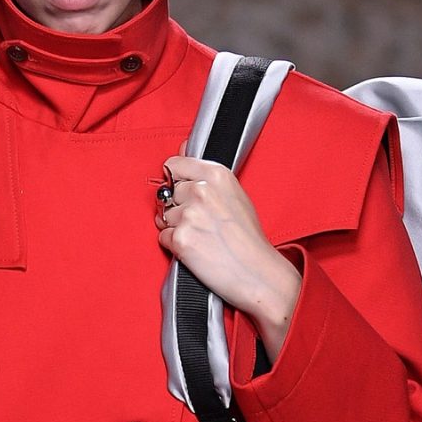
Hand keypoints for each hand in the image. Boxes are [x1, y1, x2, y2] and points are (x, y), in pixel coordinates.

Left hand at [155, 154, 301, 361]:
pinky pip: (163, 238)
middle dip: (176, 209)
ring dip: (174, 228)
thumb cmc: (249, 238)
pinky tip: (196, 250)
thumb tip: (182, 148)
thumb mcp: (235, 194)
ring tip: (200, 239)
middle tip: (199, 224)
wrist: (258, 273)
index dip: (175, 181)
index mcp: (216, 174)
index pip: (173, 165)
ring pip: (163, 217)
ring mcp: (189, 215)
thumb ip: (206, 174)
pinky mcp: (181, 239)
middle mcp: (201, 190)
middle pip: (167, 194)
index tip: (183, 193)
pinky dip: (174, 246)